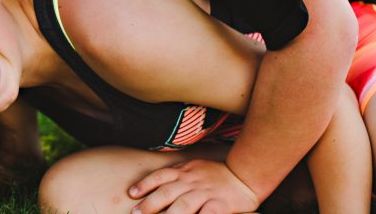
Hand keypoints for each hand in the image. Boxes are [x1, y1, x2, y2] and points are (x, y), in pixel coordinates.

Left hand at [128, 159, 259, 212]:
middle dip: (149, 204)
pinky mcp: (218, 205)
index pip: (160, 176)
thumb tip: (158, 183)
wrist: (244, 174)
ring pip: (182, 205)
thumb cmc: (216, 173)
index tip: (131, 193)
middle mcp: (191, 181)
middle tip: (135, 213)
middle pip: (166, 192)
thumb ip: (177, 174)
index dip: (144, 184)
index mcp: (184, 171)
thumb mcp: (193, 167)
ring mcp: (204, 193)